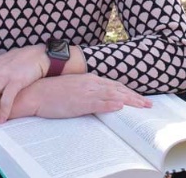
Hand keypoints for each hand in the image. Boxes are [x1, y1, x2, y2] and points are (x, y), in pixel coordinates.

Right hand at [19, 74, 151, 118]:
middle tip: (149, 104)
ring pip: (113, 96)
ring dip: (129, 101)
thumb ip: (87, 89)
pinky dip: (110, 104)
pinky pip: (98, 103)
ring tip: (142, 106)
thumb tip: (100, 94)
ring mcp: (86, 92)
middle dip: (135, 97)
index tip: (140, 98)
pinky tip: (120, 106)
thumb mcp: (74, 87)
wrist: (36, 92)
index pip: (114, 85)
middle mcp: (91, 83)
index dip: (129, 92)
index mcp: (90, 79)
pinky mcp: (79, 102)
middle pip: (118, 90)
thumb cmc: (52, 91)